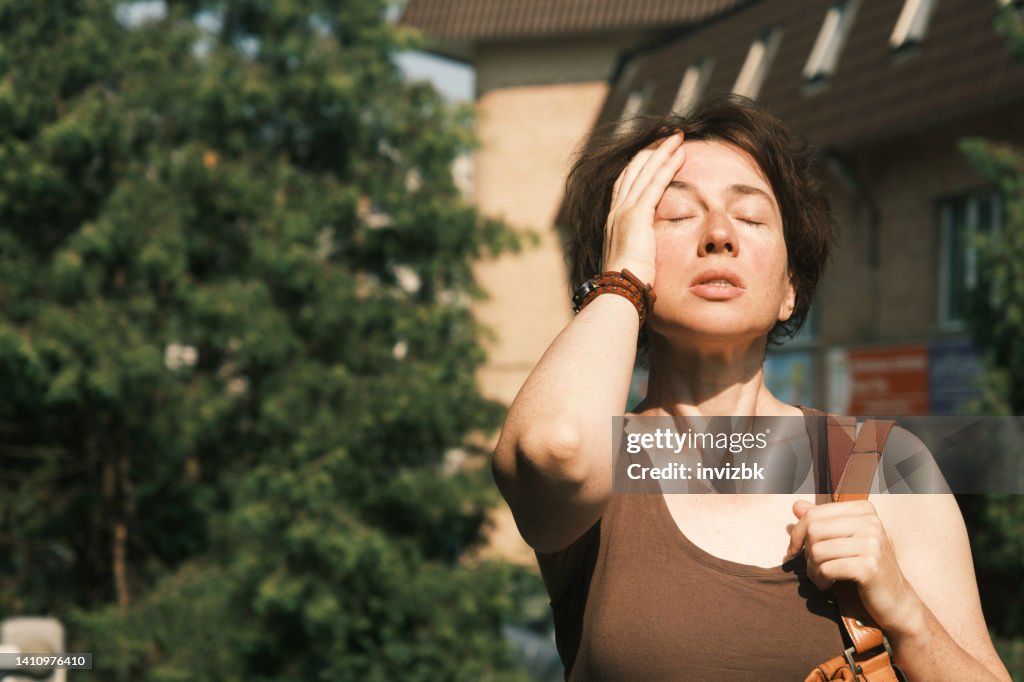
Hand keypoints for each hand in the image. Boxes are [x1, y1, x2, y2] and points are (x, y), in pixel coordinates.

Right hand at [602, 132, 686, 286]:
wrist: (619, 292)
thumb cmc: (627, 285)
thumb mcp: (632, 262)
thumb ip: (639, 251)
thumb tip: (648, 257)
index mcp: (614, 221)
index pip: (626, 184)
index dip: (641, 167)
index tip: (655, 154)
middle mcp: (616, 212)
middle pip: (633, 171)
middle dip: (651, 152)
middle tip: (668, 138)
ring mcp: (625, 212)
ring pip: (645, 172)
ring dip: (662, 152)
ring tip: (678, 138)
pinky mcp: (637, 216)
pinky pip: (655, 184)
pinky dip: (668, 167)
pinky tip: (681, 154)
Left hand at [786, 500, 923, 633]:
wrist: (896, 601)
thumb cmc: (865, 567)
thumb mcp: (844, 540)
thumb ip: (821, 521)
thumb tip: (796, 506)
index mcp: (864, 510)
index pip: (814, 514)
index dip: (797, 534)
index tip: (794, 550)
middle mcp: (871, 522)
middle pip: (813, 531)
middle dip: (805, 553)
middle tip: (813, 568)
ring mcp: (872, 543)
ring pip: (817, 550)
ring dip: (812, 569)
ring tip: (822, 578)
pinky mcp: (869, 567)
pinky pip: (827, 569)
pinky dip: (821, 580)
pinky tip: (828, 585)